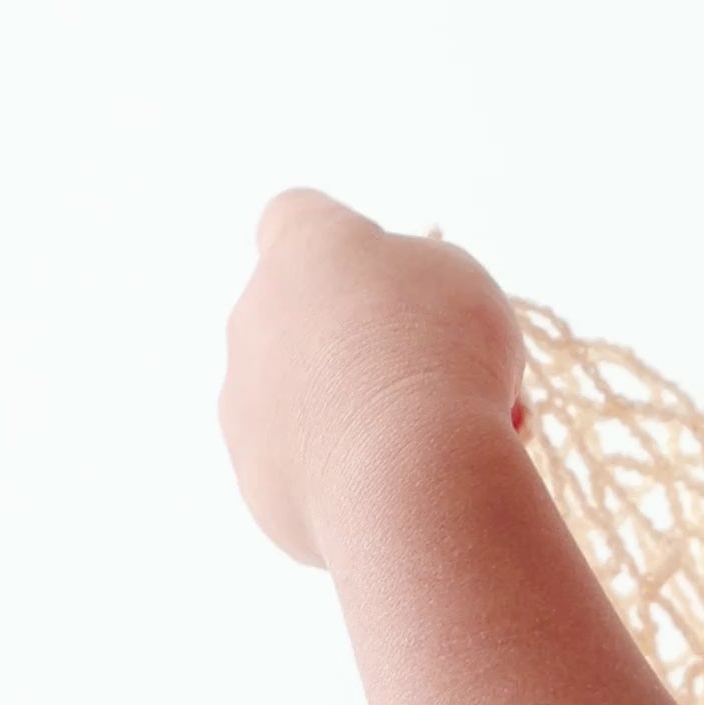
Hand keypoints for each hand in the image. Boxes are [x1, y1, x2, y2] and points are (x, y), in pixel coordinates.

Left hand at [219, 188, 523, 566]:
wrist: (408, 478)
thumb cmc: (444, 356)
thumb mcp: (460, 281)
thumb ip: (416, 280)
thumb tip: (394, 315)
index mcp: (301, 251)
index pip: (297, 217)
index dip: (347, 248)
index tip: (394, 284)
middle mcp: (254, 318)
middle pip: (304, 318)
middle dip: (361, 345)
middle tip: (437, 380)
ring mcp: (243, 403)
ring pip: (301, 398)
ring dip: (355, 413)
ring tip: (432, 447)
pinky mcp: (254, 478)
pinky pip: (303, 466)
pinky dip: (345, 473)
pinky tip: (401, 487)